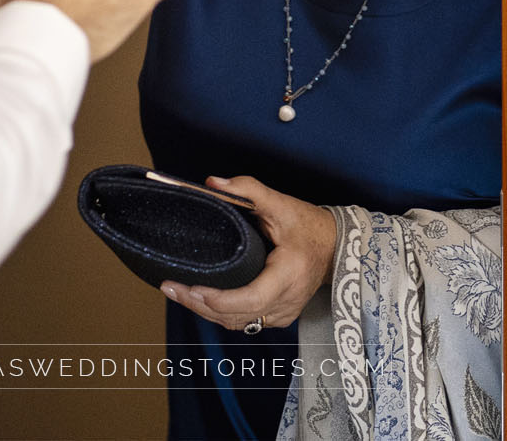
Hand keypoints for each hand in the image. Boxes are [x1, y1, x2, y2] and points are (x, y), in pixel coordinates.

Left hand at [161, 176, 336, 330]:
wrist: (335, 247)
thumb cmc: (309, 226)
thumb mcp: (281, 203)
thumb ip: (247, 190)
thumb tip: (213, 183)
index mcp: (290, 273)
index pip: (252, 297)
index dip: (220, 299)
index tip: (193, 288)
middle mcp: (287, 300)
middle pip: (238, 315)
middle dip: (200, 304)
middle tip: (170, 287)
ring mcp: (283, 313)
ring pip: (238, 323)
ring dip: (206, 312)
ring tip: (177, 292)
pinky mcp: (278, 317)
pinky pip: (245, 322)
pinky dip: (221, 313)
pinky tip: (200, 300)